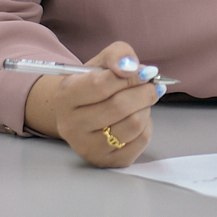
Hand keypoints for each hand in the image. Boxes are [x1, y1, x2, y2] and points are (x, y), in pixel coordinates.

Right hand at [23, 41, 163, 166]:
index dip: (130, 76)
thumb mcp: (101, 62)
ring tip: (141, 101)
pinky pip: (141, 140)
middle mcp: (70, 126)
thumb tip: (132, 67)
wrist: (83, 114)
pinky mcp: (106, 161)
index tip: (145, 72)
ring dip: (146, 108)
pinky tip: (137, 118)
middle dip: (144, 92)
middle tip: (152, 85)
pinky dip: (147, 125)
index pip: (101, 84)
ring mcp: (87, 147)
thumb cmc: (93, 85)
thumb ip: (117, 55)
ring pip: (133, 124)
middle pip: (119, 106)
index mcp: (64, 96)